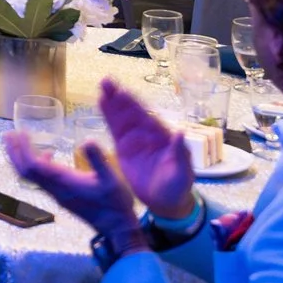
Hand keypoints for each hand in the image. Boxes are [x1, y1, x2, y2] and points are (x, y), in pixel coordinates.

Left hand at [4, 137, 136, 235]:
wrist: (116, 228)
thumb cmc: (115, 203)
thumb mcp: (111, 178)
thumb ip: (98, 159)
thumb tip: (87, 140)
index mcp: (63, 182)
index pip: (33, 166)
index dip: (24, 149)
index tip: (21, 132)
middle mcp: (55, 189)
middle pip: (24, 172)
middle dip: (14, 153)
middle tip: (8, 134)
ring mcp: (56, 194)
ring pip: (30, 177)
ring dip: (21, 159)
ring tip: (19, 141)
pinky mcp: (61, 196)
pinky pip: (40, 180)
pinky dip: (36, 165)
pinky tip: (48, 155)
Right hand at [97, 79, 194, 217]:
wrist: (166, 201)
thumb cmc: (178, 185)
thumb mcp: (182, 171)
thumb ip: (179, 152)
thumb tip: (181, 132)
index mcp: (162, 134)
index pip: (147, 115)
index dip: (135, 103)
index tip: (123, 92)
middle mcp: (147, 132)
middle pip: (131, 110)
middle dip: (119, 96)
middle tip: (106, 81)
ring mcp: (134, 138)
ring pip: (121, 116)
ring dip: (111, 102)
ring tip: (101, 87)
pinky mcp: (123, 147)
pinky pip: (114, 128)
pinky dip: (108, 116)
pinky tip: (100, 104)